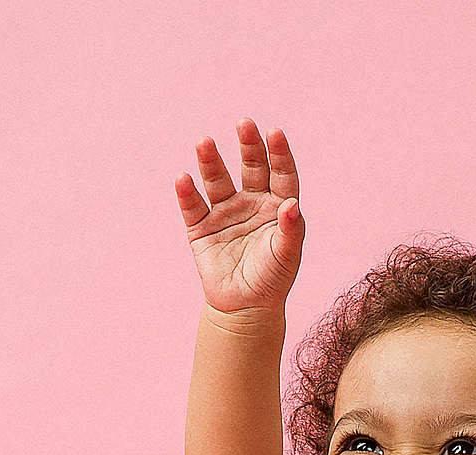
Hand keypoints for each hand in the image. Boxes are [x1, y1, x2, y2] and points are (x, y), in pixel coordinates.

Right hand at [174, 119, 304, 314]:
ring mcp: (225, 213)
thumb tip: (292, 205)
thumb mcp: (287, 256)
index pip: (280, 173)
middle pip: (250, 167)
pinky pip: (193, 207)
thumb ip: (292, 230)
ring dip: (210, 161)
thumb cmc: (272, 281)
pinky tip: (183, 178)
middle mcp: (251, 202)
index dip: (278, 153)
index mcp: (277, 205)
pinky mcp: (202, 229)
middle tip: (244, 124)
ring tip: (204, 142)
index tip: (275, 133)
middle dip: (248, 146)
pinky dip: (187, 193)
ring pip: (218, 180)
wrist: (245, 310)